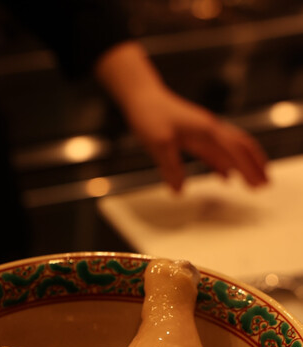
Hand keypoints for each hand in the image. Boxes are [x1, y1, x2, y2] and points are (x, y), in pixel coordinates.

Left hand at [124, 86, 267, 191]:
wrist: (142, 97)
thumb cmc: (150, 114)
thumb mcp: (159, 143)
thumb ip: (171, 168)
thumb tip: (179, 189)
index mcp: (207, 130)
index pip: (235, 151)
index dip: (248, 168)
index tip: (258, 184)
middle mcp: (210, 129)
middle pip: (241, 147)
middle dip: (256, 166)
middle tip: (265, 184)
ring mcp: (204, 132)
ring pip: (231, 150)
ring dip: (244, 166)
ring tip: (253, 182)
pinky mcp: (196, 136)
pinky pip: (216, 152)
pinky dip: (224, 165)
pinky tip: (225, 177)